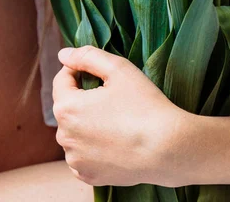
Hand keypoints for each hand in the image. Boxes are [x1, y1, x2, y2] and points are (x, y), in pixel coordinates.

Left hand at [53, 45, 186, 186]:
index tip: (100, 72)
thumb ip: (87, 56)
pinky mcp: (89, 176)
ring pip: (75, 131)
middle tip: (114, 96)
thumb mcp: (118, 69)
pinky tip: (116, 140)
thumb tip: (64, 54)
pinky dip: (94, 145)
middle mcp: (65, 137)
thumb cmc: (144, 105)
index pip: (62, 80)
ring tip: (118, 119)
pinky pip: (83, 154)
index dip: (80, 70)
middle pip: (68, 106)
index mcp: (67, 108)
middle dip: (85, 97)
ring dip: (88, 122)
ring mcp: (76, 160)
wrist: (167, 148)